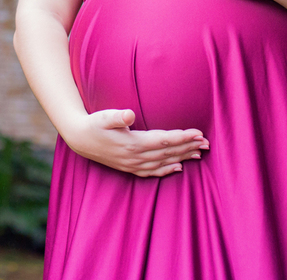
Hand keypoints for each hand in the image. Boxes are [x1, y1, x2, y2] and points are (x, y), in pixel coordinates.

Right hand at [64, 108, 207, 176]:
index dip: (183, 137)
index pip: (164, 140)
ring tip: (199, 154)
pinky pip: (153, 172)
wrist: (79, 139)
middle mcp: (135, 157)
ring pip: (164, 162)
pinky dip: (167, 170)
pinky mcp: (130, 167)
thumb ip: (117, 116)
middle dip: (189, 147)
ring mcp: (133, 164)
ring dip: (182, 157)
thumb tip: (129, 113)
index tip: (199, 133)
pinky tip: (178, 168)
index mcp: (133, 144)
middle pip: (168, 152)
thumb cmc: (93, 124)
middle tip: (207, 143)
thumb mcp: (103, 117)